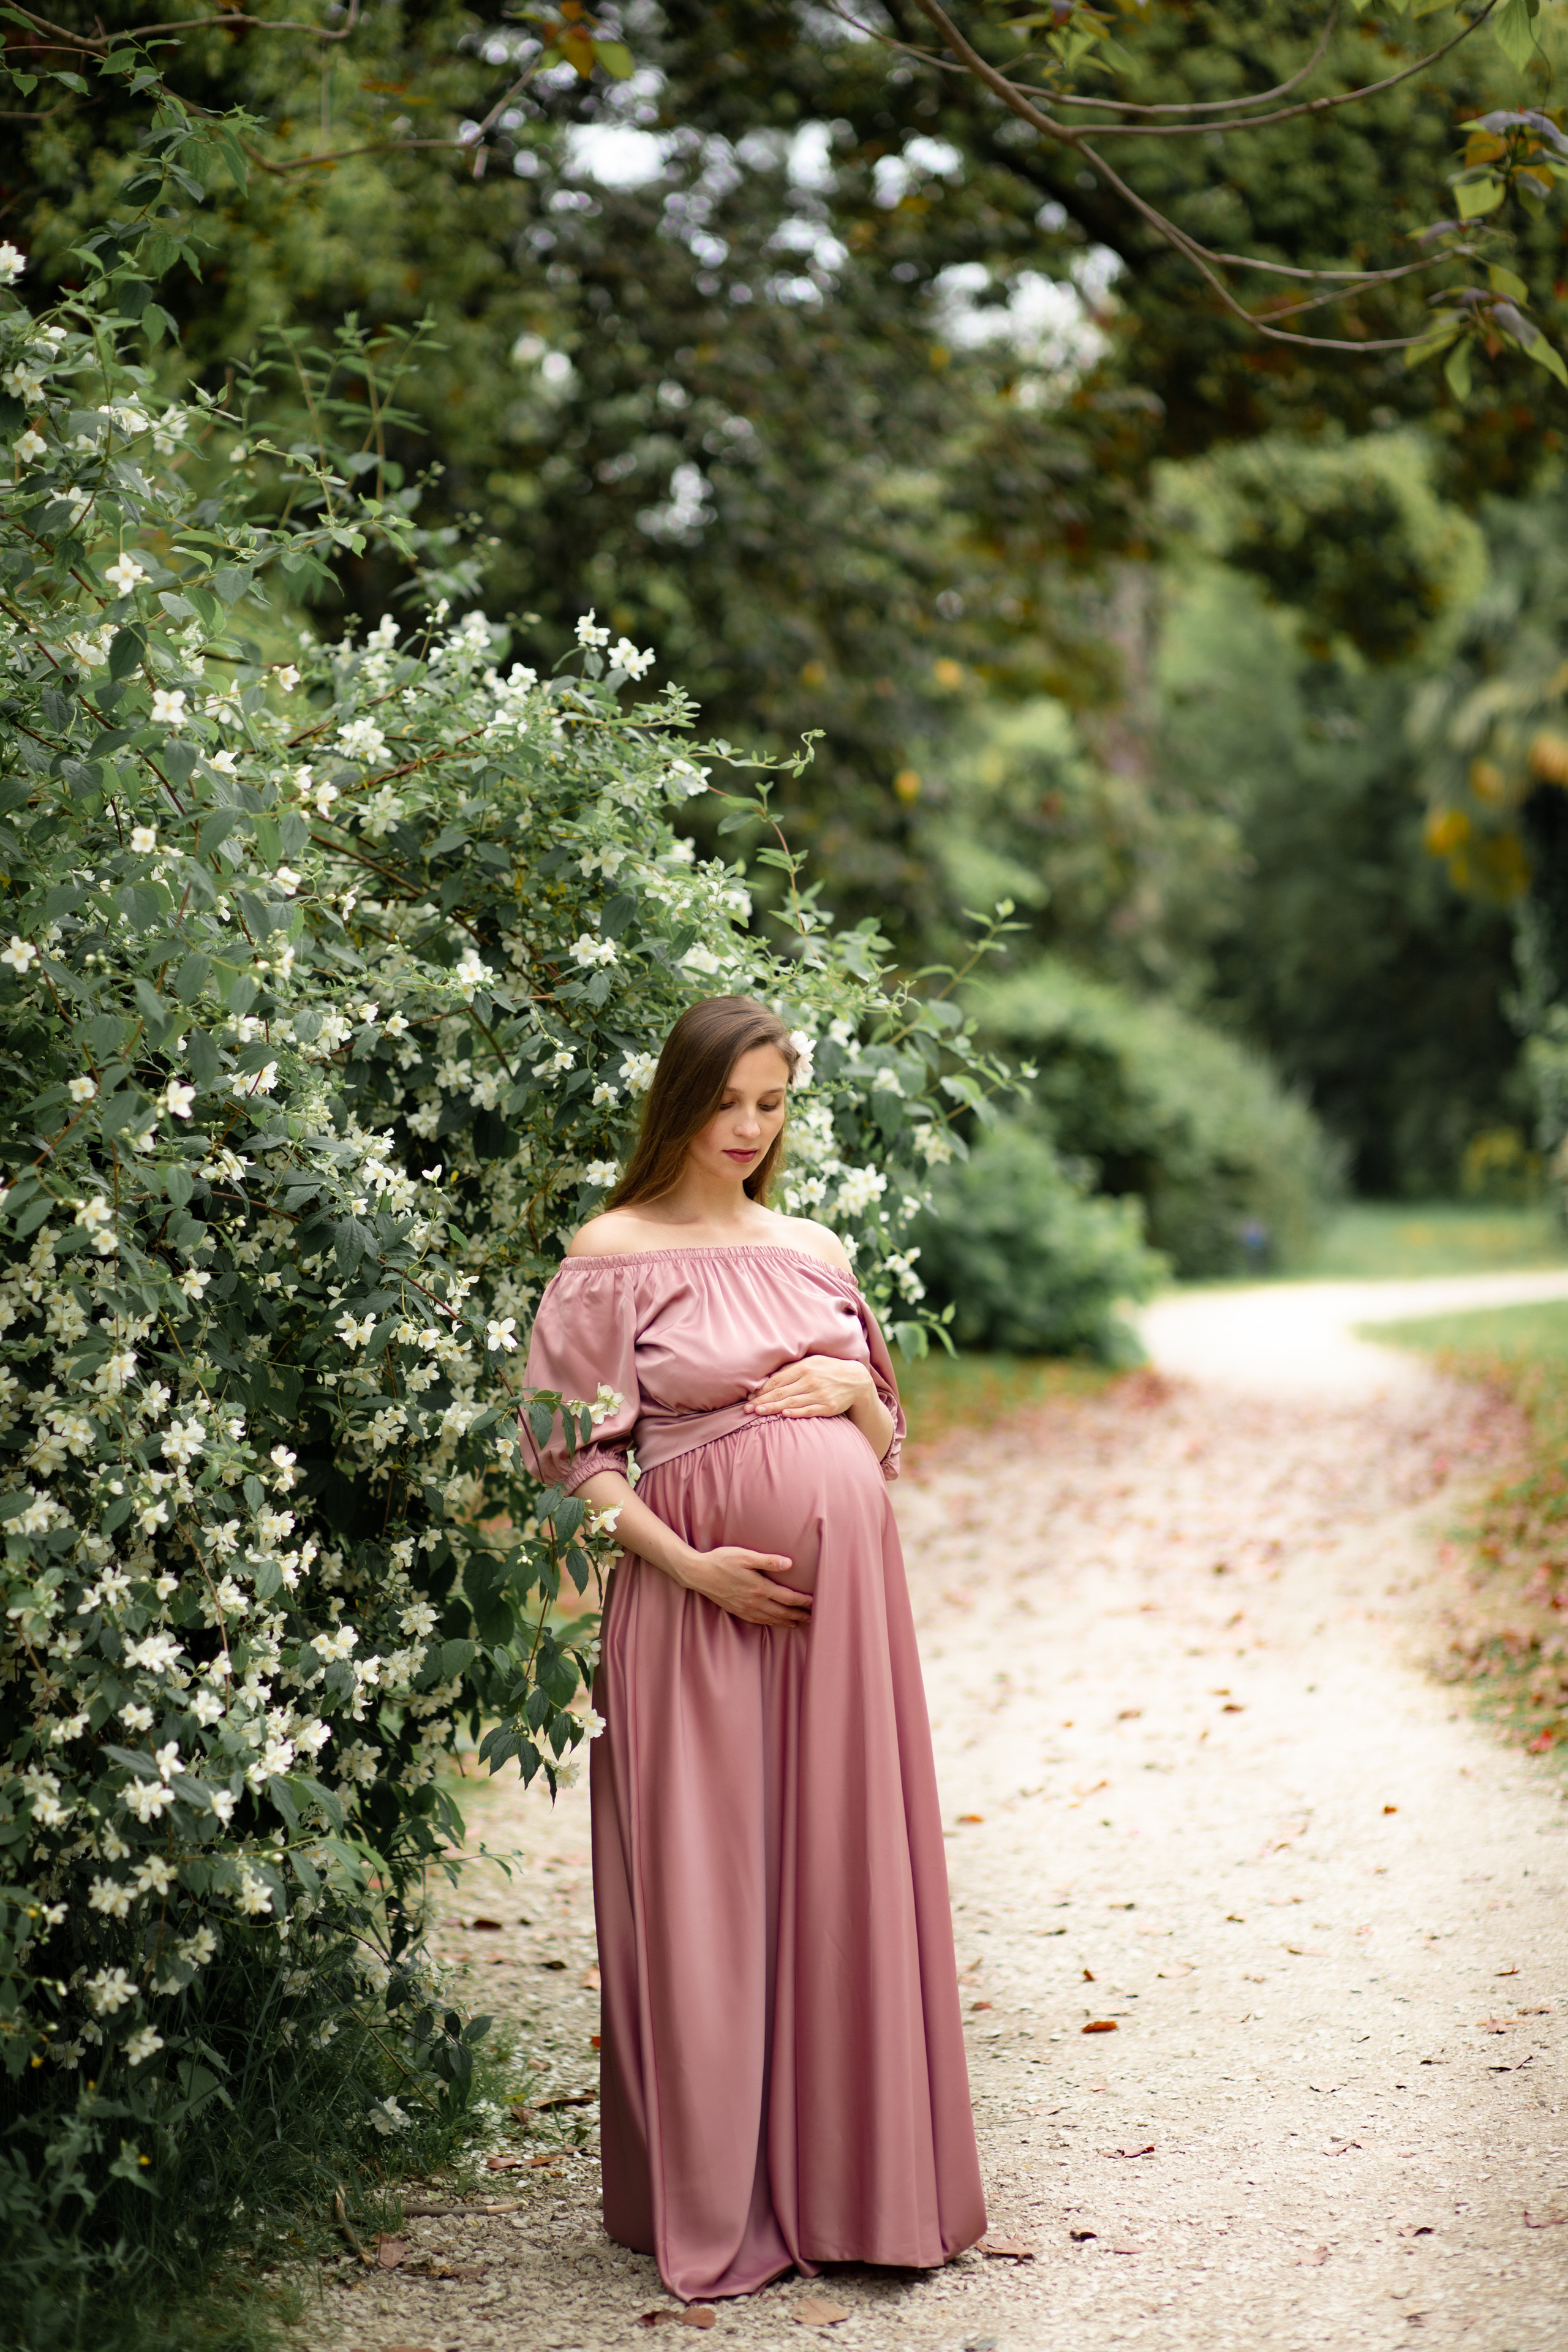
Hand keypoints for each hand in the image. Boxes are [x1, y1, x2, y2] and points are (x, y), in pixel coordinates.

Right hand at [679, 1545, 811, 1627]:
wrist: (698, 1573)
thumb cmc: (722, 1561)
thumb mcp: (745, 1556)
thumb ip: (768, 1561)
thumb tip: (790, 1564)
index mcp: (760, 1588)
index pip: (788, 1598)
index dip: (803, 1601)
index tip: (815, 1603)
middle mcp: (754, 1602)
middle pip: (782, 1612)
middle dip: (798, 1615)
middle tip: (812, 1618)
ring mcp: (745, 1608)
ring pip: (770, 1618)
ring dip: (786, 1621)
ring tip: (797, 1623)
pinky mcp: (736, 1610)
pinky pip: (757, 1620)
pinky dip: (769, 1623)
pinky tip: (772, 1622)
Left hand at [742, 1354, 873, 1419]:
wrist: (856, 1380)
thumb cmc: (828, 1369)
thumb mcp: (811, 1361)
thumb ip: (791, 1369)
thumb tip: (768, 1378)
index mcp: (804, 1367)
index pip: (778, 1380)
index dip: (762, 1389)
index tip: (749, 1397)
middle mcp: (811, 1380)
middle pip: (781, 1392)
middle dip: (762, 1401)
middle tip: (747, 1409)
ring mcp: (820, 1394)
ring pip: (792, 1402)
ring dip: (773, 1408)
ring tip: (758, 1413)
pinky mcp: (829, 1407)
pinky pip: (809, 1411)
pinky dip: (796, 1413)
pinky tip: (784, 1415)